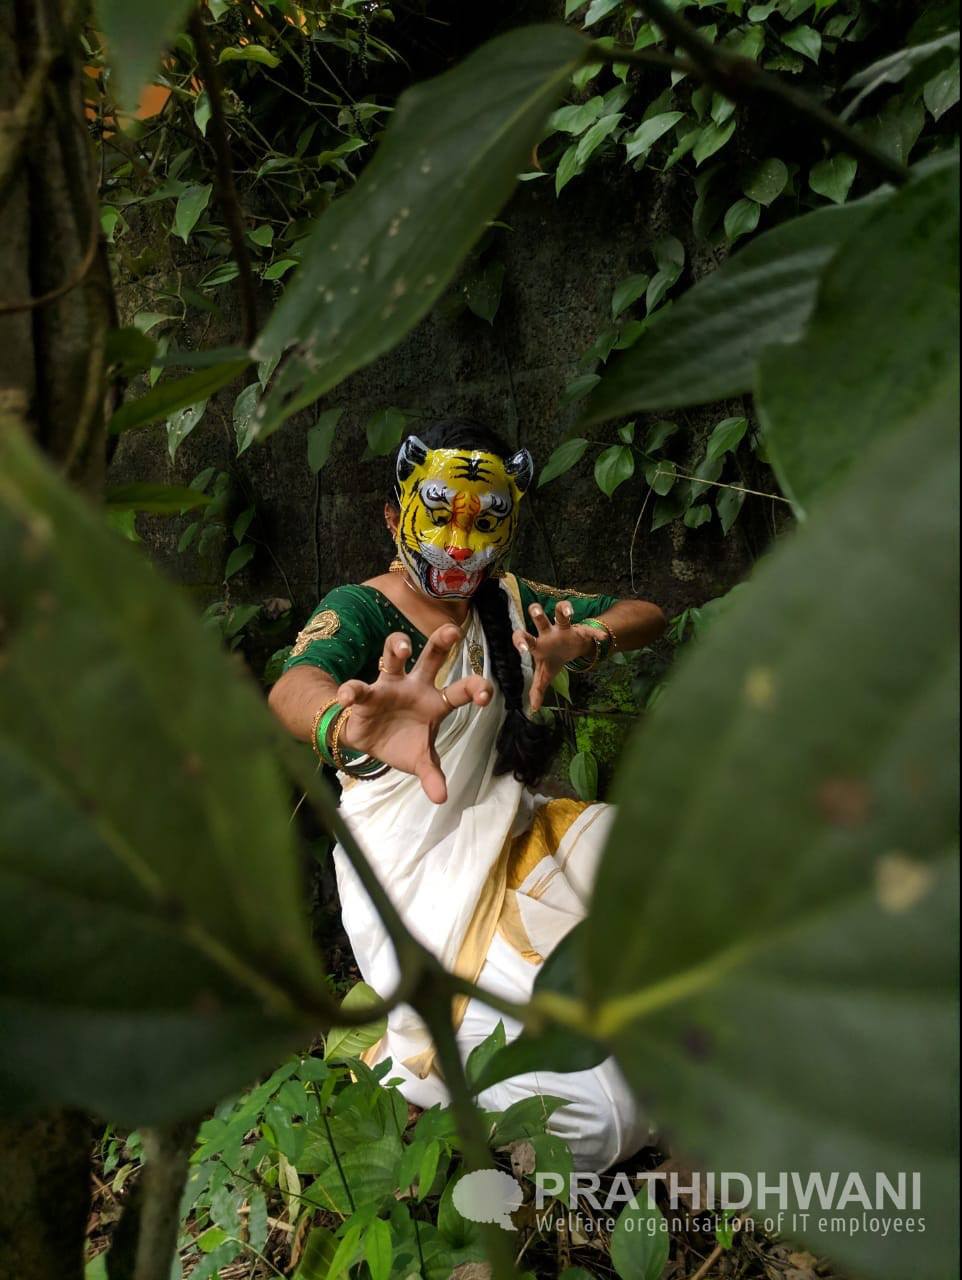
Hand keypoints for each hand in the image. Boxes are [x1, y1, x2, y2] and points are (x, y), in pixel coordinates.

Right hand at [335, 625, 492, 803]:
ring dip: (396, 646)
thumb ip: (432, 776)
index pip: (460, 690)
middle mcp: (415, 685)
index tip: (486, 695)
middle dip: (441, 640)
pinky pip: (358, 689)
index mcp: (436, 701)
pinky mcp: (366, 694)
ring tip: (401, 647)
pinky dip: (351, 691)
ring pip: (393, 656)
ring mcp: (390, 685)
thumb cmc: (402, 744)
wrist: (370, 743)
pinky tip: (348, 697)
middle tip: (453, 630)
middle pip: (432, 656)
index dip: (475, 688)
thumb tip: (442, 798)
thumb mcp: (421, 761)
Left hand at [512, 602, 594, 711]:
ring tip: (568, 612)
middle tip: (536, 612)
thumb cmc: (552, 659)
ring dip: (564, 610)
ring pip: (561, 614)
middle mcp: (549, 633)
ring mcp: (564, 629)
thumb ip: (538, 689)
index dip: (521, 640)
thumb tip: (534, 709)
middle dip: (537, 612)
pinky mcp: (580, 630)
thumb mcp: (545, 675)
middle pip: (540, 619)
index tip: (521, 648)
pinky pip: (589, 630)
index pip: (524, 638)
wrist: (570, 649)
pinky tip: (602, 638)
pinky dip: (596, 634)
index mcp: (538, 644)